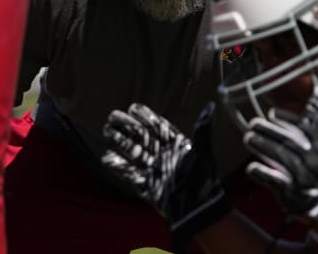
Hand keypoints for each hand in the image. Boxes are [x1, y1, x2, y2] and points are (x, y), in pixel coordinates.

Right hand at [102, 103, 230, 252]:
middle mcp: (163, 156)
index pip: (158, 127)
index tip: (133, 108)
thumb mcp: (204, 152)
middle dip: (128, 126)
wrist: (200, 209)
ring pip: (134, 152)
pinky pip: (130, 174)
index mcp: (176, 145)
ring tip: (107, 130)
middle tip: (113, 116)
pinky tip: (107, 156)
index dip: (146, 117)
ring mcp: (155, 170)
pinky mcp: (148, 186)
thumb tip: (210, 107)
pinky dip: (119, 166)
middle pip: (142, 137)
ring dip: (120, 142)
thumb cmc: (204, 180)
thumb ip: (203, 130)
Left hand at [243, 108, 317, 224]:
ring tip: (248, 138)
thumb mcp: (317, 149)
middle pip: (291, 142)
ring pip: (283, 159)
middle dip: (271, 132)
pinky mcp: (294, 192)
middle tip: (253, 123)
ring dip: (264, 147)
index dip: (288, 119)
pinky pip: (277, 181)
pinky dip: (263, 174)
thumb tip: (313, 98)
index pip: (306, 129)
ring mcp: (304, 177)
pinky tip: (251, 168)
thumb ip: (308, 128)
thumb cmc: (315, 170)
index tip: (272, 113)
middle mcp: (314, 161)